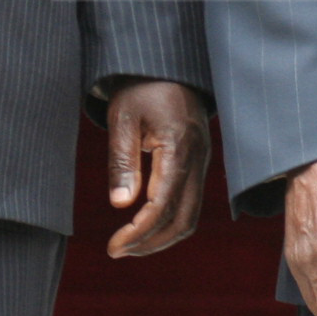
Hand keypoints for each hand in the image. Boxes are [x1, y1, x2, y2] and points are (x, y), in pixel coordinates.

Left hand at [103, 79, 210, 256]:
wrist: (166, 65)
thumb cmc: (140, 89)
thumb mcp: (123, 119)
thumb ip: (122, 161)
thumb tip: (120, 205)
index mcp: (179, 147)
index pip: (162, 204)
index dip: (139, 231)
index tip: (113, 247)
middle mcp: (198, 158)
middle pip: (184, 219)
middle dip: (152, 242)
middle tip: (118, 250)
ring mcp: (203, 160)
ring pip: (191, 214)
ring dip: (162, 236)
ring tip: (130, 243)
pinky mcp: (199, 161)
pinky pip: (191, 201)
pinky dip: (171, 220)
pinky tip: (146, 222)